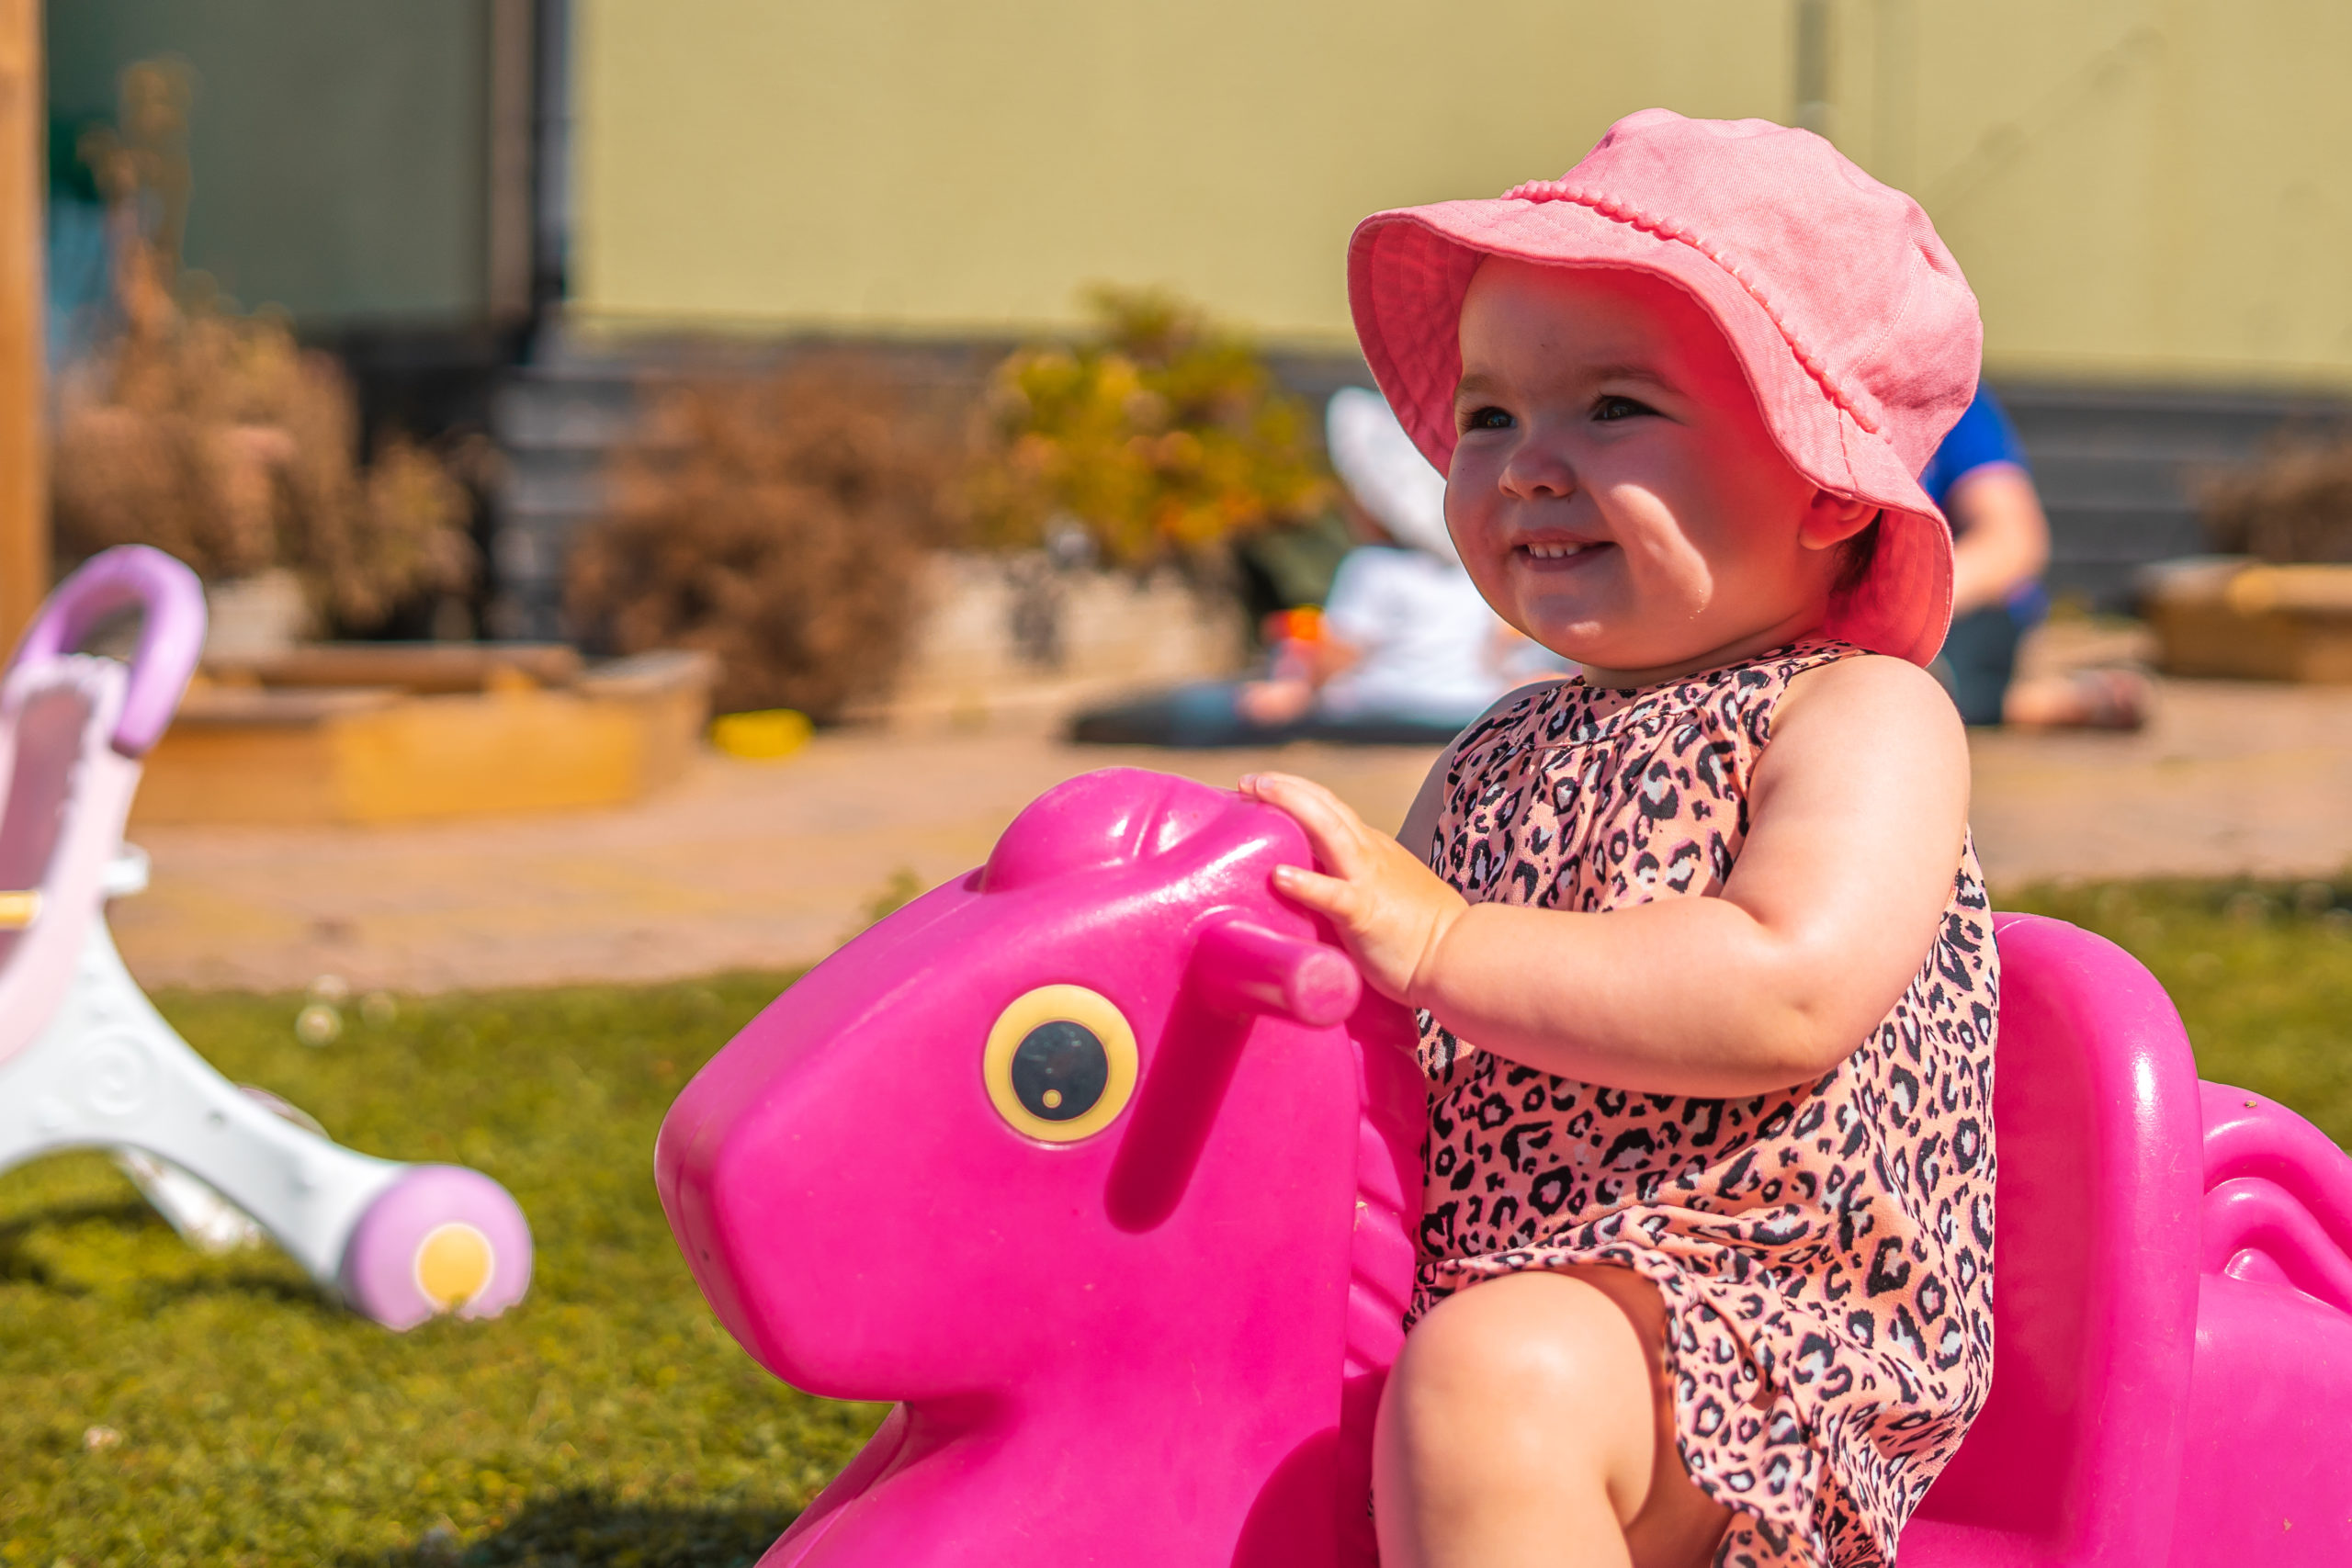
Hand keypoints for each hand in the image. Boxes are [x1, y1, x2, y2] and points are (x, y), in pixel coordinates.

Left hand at [1238, 771, 1466, 1005]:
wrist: (1461, 957)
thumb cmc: (1425, 935)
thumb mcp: (1390, 892)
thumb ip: (1360, 881)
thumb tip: (1326, 886)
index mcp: (1373, 850)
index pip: (1332, 810)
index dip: (1298, 793)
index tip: (1264, 787)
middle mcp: (1370, 854)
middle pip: (1325, 805)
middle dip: (1285, 786)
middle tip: (1247, 779)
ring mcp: (1368, 880)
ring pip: (1327, 830)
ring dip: (1289, 805)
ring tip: (1254, 792)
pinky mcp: (1365, 913)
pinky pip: (1333, 894)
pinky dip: (1306, 882)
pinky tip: (1278, 876)